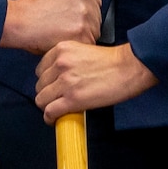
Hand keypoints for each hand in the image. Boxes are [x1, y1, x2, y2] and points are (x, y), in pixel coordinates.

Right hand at [0, 0, 100, 53]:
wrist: (20, 21)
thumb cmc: (32, 9)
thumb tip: (83, 4)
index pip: (94, 0)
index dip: (85, 13)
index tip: (76, 19)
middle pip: (96, 16)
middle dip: (85, 25)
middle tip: (67, 29)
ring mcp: (85, 13)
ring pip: (94, 31)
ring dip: (82, 36)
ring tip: (63, 35)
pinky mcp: (82, 31)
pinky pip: (88, 43)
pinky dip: (78, 46)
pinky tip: (64, 41)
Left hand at [34, 41, 156, 120]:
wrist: (128, 67)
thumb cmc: (112, 61)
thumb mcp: (83, 50)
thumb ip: (68, 61)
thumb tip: (58, 78)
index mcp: (61, 49)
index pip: (40, 69)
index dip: (46, 81)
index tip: (52, 87)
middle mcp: (60, 64)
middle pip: (39, 85)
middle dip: (47, 94)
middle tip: (57, 99)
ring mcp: (65, 82)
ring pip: (41, 100)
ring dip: (48, 106)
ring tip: (57, 110)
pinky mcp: (72, 99)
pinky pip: (50, 111)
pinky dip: (50, 118)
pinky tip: (55, 119)